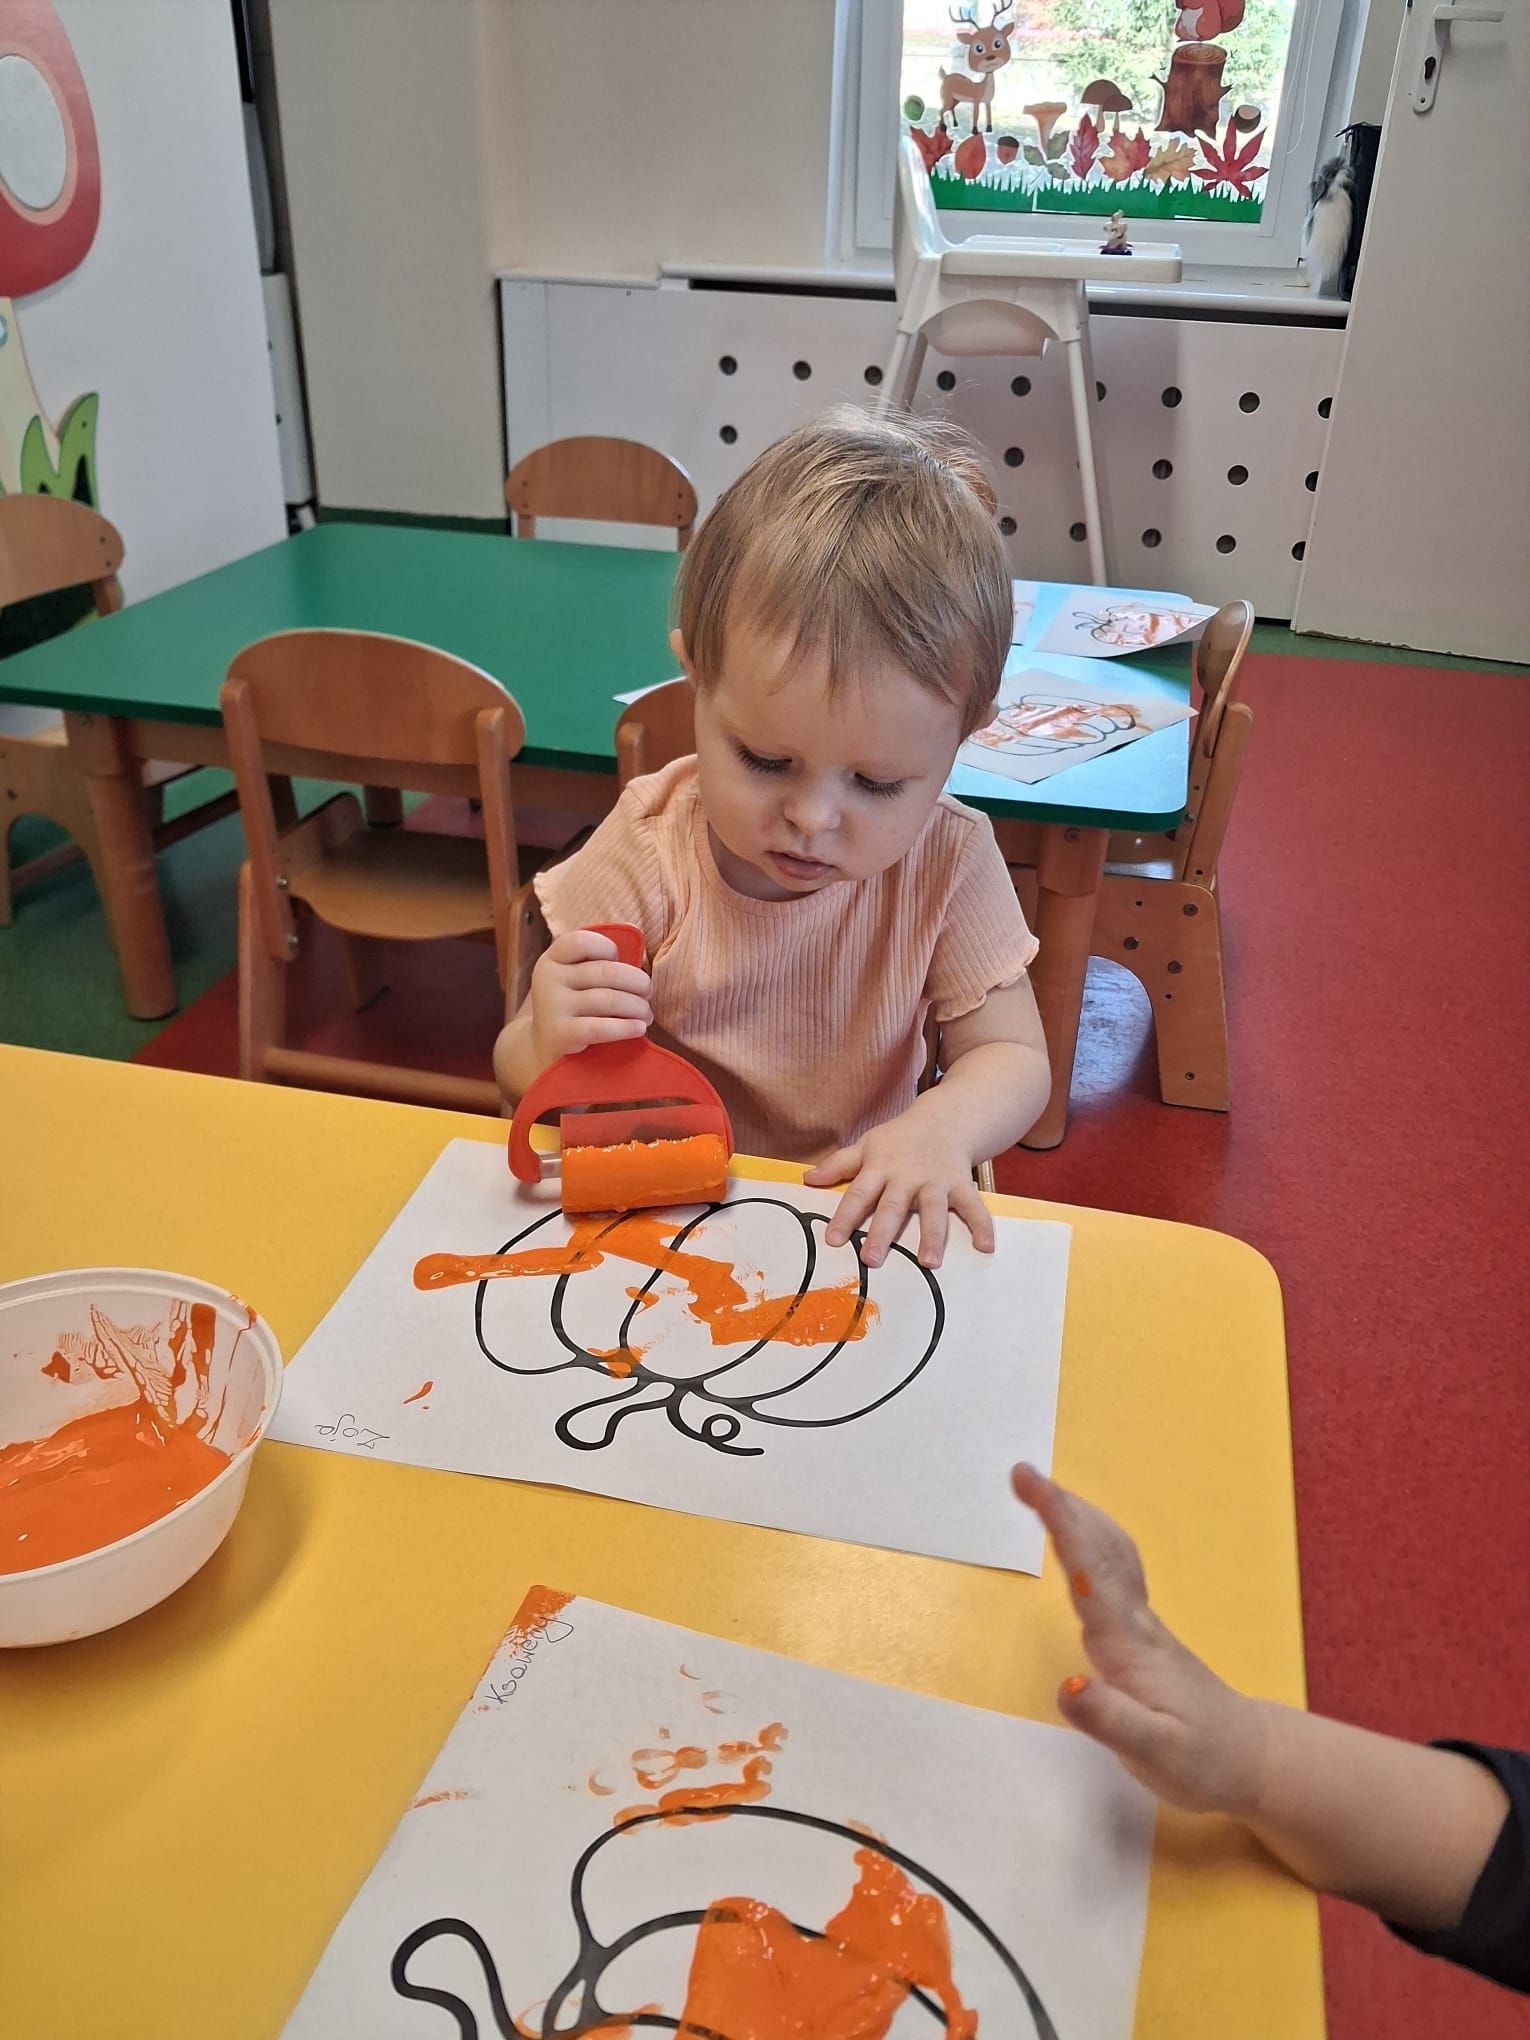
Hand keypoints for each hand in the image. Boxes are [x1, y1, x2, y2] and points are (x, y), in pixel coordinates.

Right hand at [530, 929, 652, 1063]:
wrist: (545, 1049)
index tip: (620, 966)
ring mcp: (552, 1006)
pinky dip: (626, 1027)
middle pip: (607, 972)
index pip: (585, 942)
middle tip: (648, 994)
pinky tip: (639, 1028)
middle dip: (638, 983)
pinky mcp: (559, 1034)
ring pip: (609, 999)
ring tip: (647, 1015)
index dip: (610, 950)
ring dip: (638, 1007)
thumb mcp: (576, 980)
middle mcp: (548, 979)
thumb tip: (640, 961)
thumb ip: (598, 965)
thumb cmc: (574, 1008)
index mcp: (553, 959)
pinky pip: (600, 1027)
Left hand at [803, 1108, 992, 1269]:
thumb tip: (807, 1179)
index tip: (833, 1239)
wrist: (944, 1117)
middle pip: (892, 1206)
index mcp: (880, 1168)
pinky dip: (982, 1225)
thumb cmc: (900, 1139)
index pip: (858, 1194)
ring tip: (929, 1262)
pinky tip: (985, 1246)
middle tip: (872, 1259)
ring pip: (932, 1209)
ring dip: (932, 1235)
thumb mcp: (867, 1146)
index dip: (844, 1216)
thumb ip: (839, 1164)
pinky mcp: (960, 1184)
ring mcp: (935, 1181)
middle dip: (882, 1233)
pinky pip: (973, 1206)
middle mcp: (906, 1177)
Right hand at [1011, 1463, 1268, 1816]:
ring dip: (1077, 1518)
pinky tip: (1083, 1539)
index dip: (1060, 1525)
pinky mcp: (1142, 1635)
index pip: (1089, 1573)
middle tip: (1022, 1474)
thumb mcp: (1156, 1754)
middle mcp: (1134, 1623)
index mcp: (1129, 1645)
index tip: (1030, 1483)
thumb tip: (1066, 1685)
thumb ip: (1110, 1721)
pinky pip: (1115, 1570)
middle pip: (1098, 1551)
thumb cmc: (1203, 1761)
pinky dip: (1091, 1541)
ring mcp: (1141, 1626)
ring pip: (1110, 1555)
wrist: (1251, 1760)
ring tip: (1043, 1491)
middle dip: (1060, 1508)